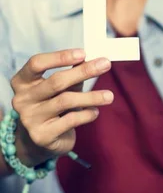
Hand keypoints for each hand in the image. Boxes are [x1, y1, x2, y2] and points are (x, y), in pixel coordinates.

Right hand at [10, 49, 113, 166]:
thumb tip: (93, 59)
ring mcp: (30, 118)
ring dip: (91, 96)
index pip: (36, 63)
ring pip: (65, 101)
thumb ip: (73, 73)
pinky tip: (95, 112)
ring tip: (109, 96)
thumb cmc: (53, 104)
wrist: (41, 139)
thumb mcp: (61, 87)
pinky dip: (87, 114)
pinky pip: (70, 120)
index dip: (60, 57)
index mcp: (22, 82)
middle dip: (84, 72)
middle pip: (56, 81)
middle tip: (106, 65)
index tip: (83, 53)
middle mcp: (22, 99)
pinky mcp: (42, 135)